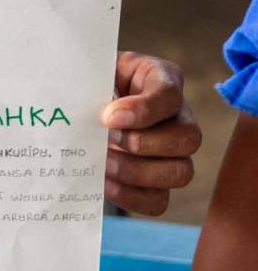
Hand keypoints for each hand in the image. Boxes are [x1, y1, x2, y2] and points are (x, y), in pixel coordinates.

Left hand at [100, 51, 200, 215]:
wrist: (81, 106)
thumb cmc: (93, 82)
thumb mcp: (97, 70)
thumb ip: (97, 80)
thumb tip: (99, 110)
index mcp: (163, 80)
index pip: (170, 94)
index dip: (143, 109)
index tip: (108, 117)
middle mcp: (178, 118)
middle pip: (189, 138)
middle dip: (143, 144)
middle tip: (107, 140)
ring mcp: (174, 154)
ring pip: (181, 172)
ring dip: (138, 173)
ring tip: (105, 165)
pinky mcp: (158, 183)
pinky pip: (159, 200)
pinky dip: (132, 196)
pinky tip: (106, 184)